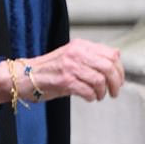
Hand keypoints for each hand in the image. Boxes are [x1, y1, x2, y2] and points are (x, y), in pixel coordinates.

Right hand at [0, 37, 123, 108]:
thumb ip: (91, 59)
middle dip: (115, 82)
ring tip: (99, 96)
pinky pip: (87, 90)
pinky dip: (92, 96)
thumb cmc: (48, 70)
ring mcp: (70, 66)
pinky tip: (89, 98)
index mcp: (81, 46)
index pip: (111, 54)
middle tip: (114, 92)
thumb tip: (114, 63)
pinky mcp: (64, 80)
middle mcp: (77, 53)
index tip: (119, 80)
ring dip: (103, 92)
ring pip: (100, 79)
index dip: (120, 70)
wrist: (25, 76)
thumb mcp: (72, 57)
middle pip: (109, 66)